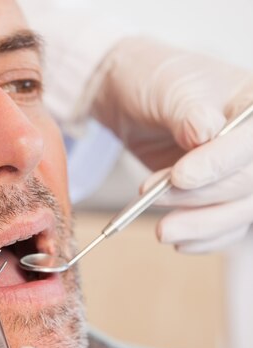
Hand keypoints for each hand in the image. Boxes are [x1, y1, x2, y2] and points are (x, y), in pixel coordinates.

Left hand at [92, 37, 252, 251]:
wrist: (131, 98)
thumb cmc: (154, 82)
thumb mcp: (170, 88)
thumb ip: (189, 113)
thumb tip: (206, 133)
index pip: (252, 142)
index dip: (220, 163)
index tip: (179, 176)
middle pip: (249, 183)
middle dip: (201, 197)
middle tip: (154, 198)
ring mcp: (240, 169)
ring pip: (241, 210)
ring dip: (201, 224)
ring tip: (163, 230)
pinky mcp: (222, 193)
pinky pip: (228, 225)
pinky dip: (205, 237)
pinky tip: (181, 241)